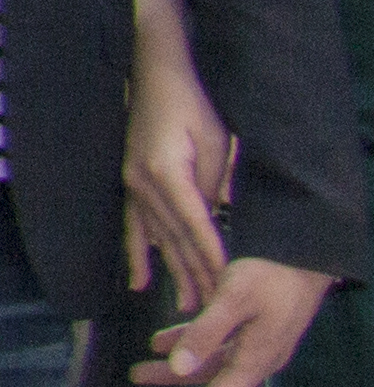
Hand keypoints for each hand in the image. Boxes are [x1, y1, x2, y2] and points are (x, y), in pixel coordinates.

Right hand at [120, 25, 240, 309]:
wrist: (155, 74)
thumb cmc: (193, 103)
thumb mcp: (215, 142)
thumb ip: (218, 183)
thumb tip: (228, 219)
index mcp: (169, 174)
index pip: (198, 226)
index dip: (213, 257)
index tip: (229, 285)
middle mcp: (145, 185)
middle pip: (177, 240)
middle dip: (198, 276)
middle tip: (216, 312)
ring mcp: (133, 186)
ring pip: (159, 239)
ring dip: (175, 274)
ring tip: (188, 309)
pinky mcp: (131, 184)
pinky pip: (136, 228)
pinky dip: (140, 255)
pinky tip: (141, 283)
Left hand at [131, 258, 332, 386]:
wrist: (310, 257)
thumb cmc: (273, 274)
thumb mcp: (234, 298)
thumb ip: (205, 333)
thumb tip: (177, 368)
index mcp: (253, 362)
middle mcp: (255, 363)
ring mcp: (256, 349)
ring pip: (209, 372)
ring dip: (174, 375)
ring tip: (138, 374)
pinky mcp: (255, 333)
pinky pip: (217, 350)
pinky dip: (189, 348)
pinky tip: (160, 343)